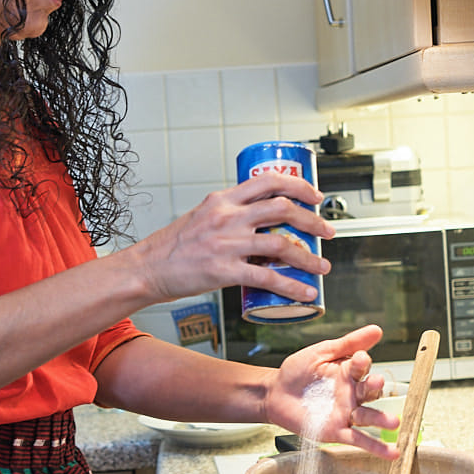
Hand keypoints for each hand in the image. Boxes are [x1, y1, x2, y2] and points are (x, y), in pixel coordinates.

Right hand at [127, 173, 334, 302]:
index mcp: (222, 200)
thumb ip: (229, 215)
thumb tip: (261, 222)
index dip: (299, 186)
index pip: (268, 182)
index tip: (315, 195)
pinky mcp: (224, 271)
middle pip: (282, 208)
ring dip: (309, 257)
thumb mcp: (201, 217)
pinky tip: (305, 292)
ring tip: (322, 266)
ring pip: (281, 244)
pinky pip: (267, 278)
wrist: (147, 269)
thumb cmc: (172, 247)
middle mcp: (226, 217)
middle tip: (326, 231)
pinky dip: (292, 286)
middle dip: (312, 220)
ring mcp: (226, 244)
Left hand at [262, 325, 400, 459]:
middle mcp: (351, 394)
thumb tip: (377, 330)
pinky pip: (358, 439)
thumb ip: (348, 343)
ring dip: (381, 419)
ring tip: (393, 422)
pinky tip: (392, 452)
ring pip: (367, 416)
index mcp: (348, 373)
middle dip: (374, 387)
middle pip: (369, 391)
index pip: (362, 366)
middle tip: (377, 383)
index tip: (360, 358)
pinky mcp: (337, 431)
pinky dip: (376, 447)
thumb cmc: (298, 371)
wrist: (275, 393)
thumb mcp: (321, 352)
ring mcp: (346, 413)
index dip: (362, 362)